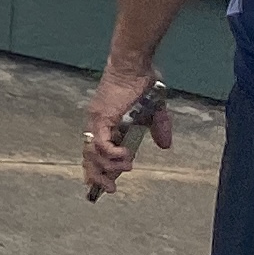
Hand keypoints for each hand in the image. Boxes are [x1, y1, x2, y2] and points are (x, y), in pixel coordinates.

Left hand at [82, 62, 171, 197]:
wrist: (135, 64)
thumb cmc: (142, 83)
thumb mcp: (154, 111)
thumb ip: (158, 128)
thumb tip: (165, 146)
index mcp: (105, 124)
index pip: (94, 152)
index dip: (96, 170)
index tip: (102, 186)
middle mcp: (96, 124)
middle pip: (88, 157)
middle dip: (96, 177)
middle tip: (109, 189)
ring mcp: (97, 121)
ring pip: (92, 153)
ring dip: (108, 167)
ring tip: (126, 169)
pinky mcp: (102, 117)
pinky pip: (100, 143)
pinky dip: (111, 155)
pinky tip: (126, 158)